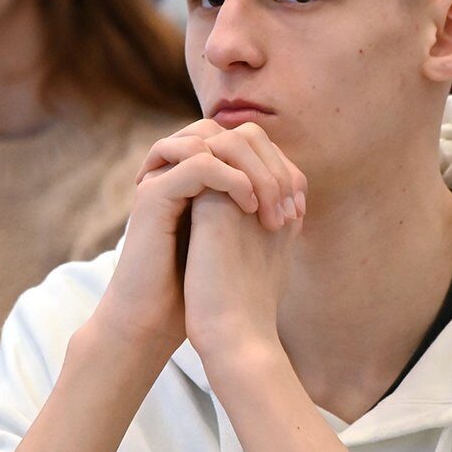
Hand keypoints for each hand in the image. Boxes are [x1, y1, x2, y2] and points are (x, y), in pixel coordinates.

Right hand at [91, 120, 305, 354]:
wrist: (154, 321)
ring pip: (211, 138)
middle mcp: (174, 171)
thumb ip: (258, 208)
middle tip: (288, 204)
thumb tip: (298, 190)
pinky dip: (231, 179)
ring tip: (270, 206)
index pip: (242, 142)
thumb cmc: (197, 291)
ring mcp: (160, 179)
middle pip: (227, 130)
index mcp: (195, 179)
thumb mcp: (239, 240)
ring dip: (252, 168)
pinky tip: (249, 207)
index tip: (299, 209)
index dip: (277, 166)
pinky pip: (198, 163)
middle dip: (267, 163)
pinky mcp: (152, 196)